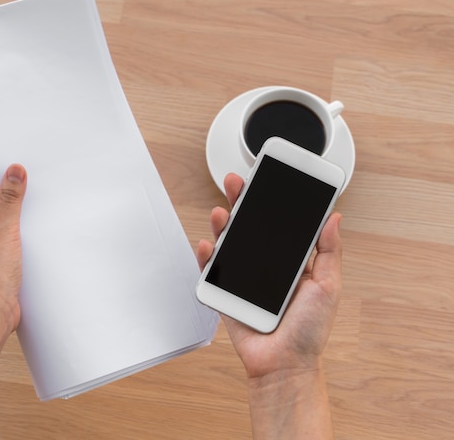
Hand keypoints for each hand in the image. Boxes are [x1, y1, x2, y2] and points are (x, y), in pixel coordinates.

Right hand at [197, 173, 342, 378]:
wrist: (285, 364)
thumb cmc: (309, 330)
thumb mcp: (328, 286)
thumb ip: (330, 251)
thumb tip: (334, 217)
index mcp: (290, 260)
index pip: (278, 223)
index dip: (271, 201)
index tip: (267, 178)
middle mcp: (265, 265)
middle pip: (249, 226)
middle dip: (241, 202)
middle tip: (237, 183)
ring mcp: (244, 278)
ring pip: (229, 243)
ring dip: (222, 224)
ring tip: (221, 212)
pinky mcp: (226, 293)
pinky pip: (212, 271)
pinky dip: (207, 257)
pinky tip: (208, 244)